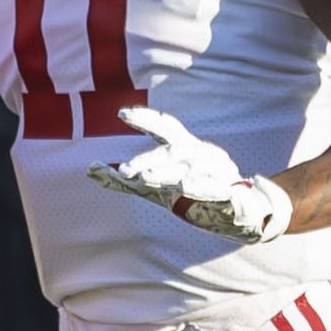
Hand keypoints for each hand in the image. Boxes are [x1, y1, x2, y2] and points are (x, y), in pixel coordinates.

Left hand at [94, 107, 291, 243]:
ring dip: (166, 172)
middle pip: (174, 150)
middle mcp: (203, 154)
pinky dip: (200, 187)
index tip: (122, 114)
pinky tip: (185, 187)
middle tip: (127, 170)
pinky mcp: (230, 193)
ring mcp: (219, 172)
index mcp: (186, 148)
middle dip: (149, 159)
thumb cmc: (193, 195)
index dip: (146, 118)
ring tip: (145, 177)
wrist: (240, 216)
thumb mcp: (155, 188)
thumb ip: (125, 180)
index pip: (166, 127)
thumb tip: (90, 170)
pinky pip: (215, 187)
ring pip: (190, 168)